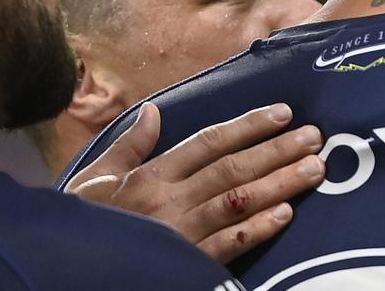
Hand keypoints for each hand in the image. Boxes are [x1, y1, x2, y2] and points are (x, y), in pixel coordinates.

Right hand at [67, 102, 325, 263]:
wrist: (67, 273)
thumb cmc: (84, 224)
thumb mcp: (97, 181)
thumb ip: (129, 146)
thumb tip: (153, 111)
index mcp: (151, 177)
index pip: (208, 142)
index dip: (248, 126)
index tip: (284, 113)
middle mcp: (169, 200)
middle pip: (232, 169)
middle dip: (277, 151)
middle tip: (317, 137)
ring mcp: (180, 234)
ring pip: (238, 202)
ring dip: (280, 184)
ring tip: (314, 168)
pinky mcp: (186, 265)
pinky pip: (227, 246)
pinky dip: (257, 229)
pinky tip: (286, 215)